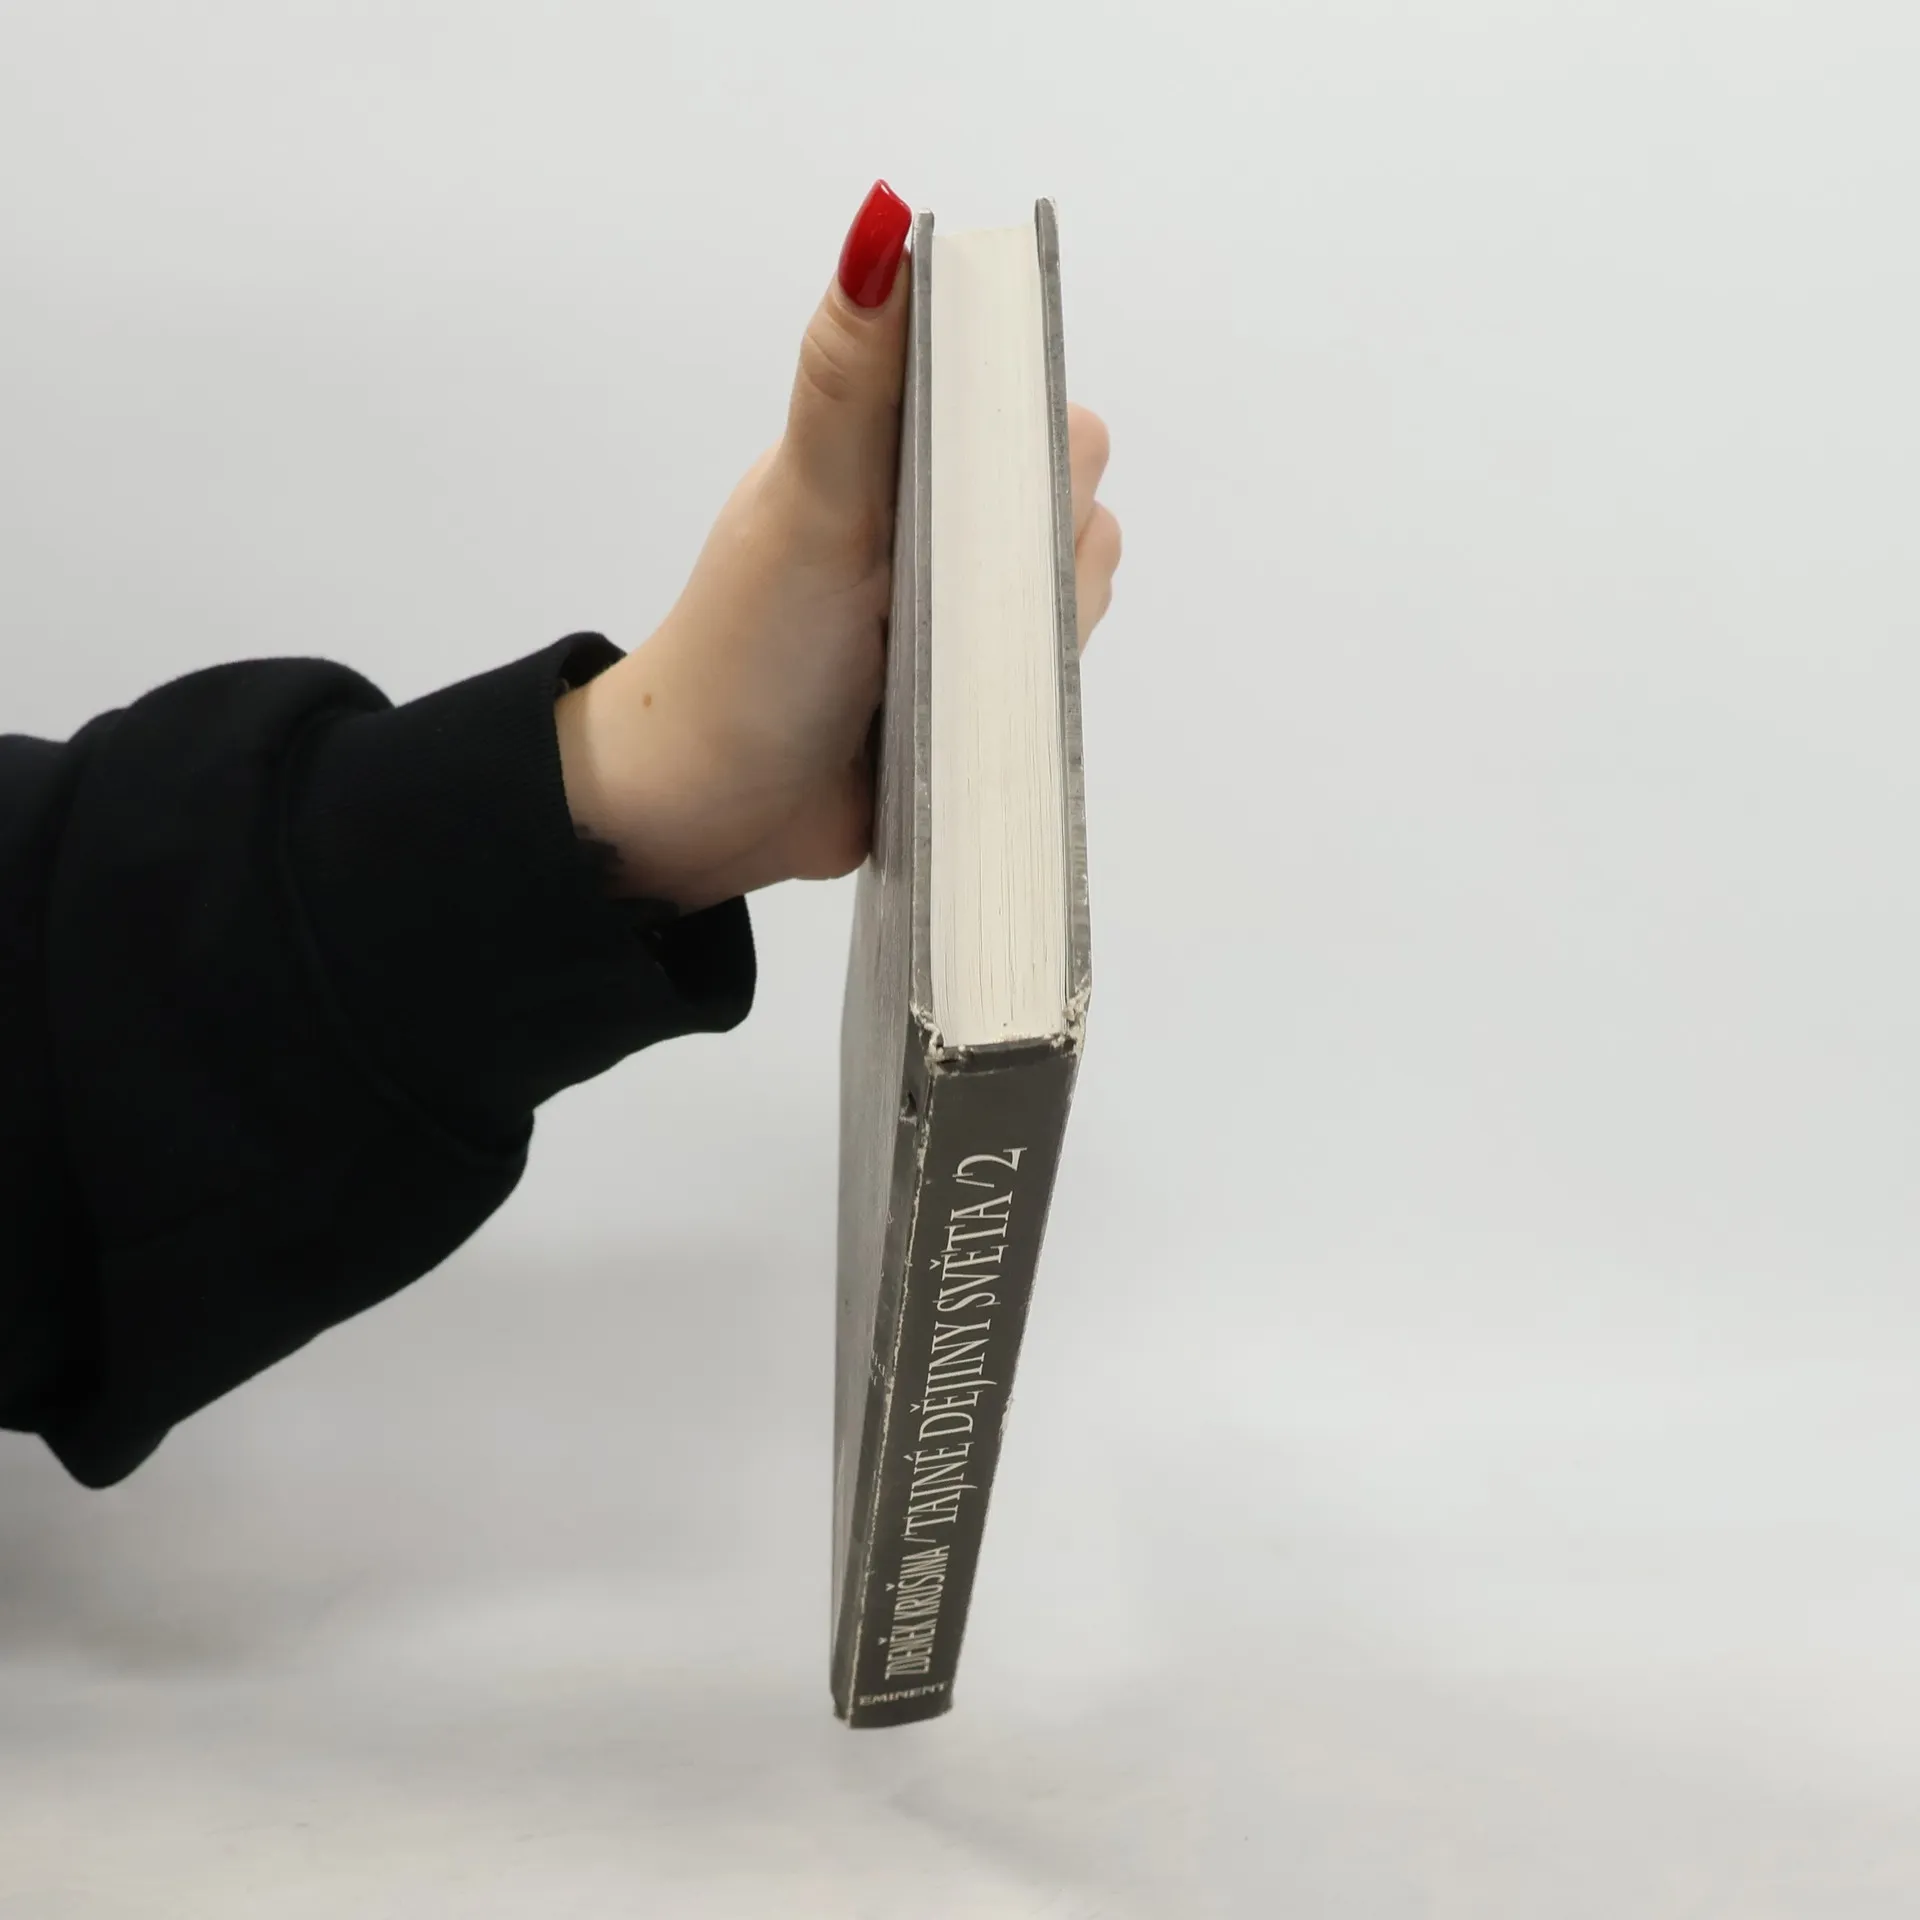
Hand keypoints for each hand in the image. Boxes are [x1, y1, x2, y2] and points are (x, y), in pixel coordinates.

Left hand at [555, 181, 1122, 912]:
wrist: (712, 811)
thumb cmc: (746, 649)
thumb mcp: (809, 504)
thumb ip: (851, 379)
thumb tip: (882, 224)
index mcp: (901, 451)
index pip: (1030, 397)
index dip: (1027, 433)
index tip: (980, 491)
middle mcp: (947, 519)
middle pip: (1075, 498)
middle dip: (1034, 549)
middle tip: (942, 596)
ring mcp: (970, 609)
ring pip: (1079, 591)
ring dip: (1033, 631)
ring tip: (945, 668)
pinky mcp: (983, 691)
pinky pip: (1059, 675)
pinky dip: (1035, 692)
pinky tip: (975, 714)